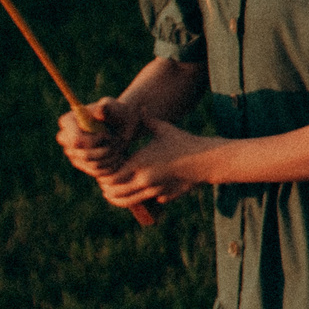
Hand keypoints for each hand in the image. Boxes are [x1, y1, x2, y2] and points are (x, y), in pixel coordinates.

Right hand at [57, 97, 141, 178]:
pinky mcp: (82, 164)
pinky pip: (98, 172)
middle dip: (105, 150)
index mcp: (68, 121)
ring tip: (119, 144)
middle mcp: (65, 138)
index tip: (108, 133)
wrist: (121, 126)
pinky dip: (112, 165)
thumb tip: (101, 109)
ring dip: (111, 156)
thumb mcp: (115, 109)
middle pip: (84, 155)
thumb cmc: (117, 114)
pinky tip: (118, 154)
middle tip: (117, 140)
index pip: (77, 140)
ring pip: (93, 165)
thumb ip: (109, 107)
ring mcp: (72, 153)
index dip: (95, 140)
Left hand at [96, 115, 210, 207]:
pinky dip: (139, 197)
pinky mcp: (164, 195)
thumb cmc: (183, 142)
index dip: (103, 176)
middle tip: (105, 184)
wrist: (205, 159)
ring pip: (128, 201)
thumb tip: (141, 107)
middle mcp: (143, 179)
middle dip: (107, 189)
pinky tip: (139, 190)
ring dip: (118, 198)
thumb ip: (148, 120)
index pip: (110, 177)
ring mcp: (154, 190)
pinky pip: (146, 200)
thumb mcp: (164, 129)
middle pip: (114, 192)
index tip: (103, 171)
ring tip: (113, 193)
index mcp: (139, 163)